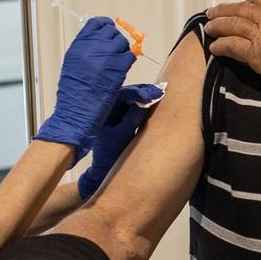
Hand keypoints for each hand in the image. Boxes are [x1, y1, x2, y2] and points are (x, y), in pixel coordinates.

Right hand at [36, 16, 135, 150]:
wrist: (77, 112)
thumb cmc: (74, 94)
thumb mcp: (74, 65)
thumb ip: (86, 50)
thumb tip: (101, 43)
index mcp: (78, 45)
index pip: (96, 23)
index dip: (105, 26)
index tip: (110, 30)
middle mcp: (92, 46)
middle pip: (112, 32)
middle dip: (115, 41)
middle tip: (115, 53)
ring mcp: (106, 55)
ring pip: (123, 43)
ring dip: (122, 52)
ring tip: (116, 65)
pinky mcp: (118, 66)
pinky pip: (130, 56)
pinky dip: (128, 63)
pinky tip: (121, 71)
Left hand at [77, 83, 162, 201]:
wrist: (106, 169)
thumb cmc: (110, 153)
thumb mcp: (122, 134)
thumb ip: (133, 117)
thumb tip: (147, 101)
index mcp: (101, 111)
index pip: (120, 94)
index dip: (137, 92)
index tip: (153, 93)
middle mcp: (106, 109)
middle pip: (126, 94)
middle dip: (142, 92)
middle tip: (159, 91)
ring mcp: (114, 113)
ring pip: (131, 100)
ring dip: (144, 97)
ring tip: (158, 94)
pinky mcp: (122, 119)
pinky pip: (133, 108)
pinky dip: (143, 105)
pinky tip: (153, 102)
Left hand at [204, 0, 260, 99]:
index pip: (260, 0)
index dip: (246, 3)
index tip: (241, 6)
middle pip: (242, 9)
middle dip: (225, 10)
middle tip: (214, 12)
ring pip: (232, 25)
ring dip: (218, 25)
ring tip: (209, 28)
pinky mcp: (256, 55)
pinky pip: (231, 45)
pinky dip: (221, 45)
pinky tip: (214, 47)